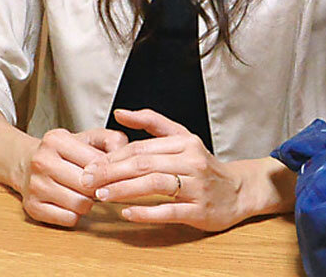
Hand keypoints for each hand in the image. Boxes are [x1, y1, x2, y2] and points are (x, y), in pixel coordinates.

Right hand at [21, 127, 127, 226]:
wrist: (26, 162)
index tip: (112, 173)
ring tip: (86, 194)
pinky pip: (68, 219)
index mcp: (56, 140)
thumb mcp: (87, 137)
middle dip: (99, 188)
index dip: (109, 170)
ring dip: (88, 203)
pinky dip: (75, 214)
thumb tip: (126, 155)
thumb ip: (111, 140)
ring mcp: (35, 185)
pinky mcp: (32, 207)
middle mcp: (42, 161)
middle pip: (88, 186)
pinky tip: (73, 203)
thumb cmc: (65, 152)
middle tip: (101, 186)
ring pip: (79, 204)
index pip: (95, 161)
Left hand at [80, 108, 252, 231]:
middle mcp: (191, 160)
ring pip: (155, 184)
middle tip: (88, 180)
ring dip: (124, 189)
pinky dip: (146, 212)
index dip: (114, 157)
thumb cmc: (202, 165)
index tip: (91, 165)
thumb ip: (152, 122)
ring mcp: (197, 186)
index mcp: (184, 142)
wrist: (237, 191)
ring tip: (101, 195)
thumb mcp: (181, 137)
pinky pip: (169, 210)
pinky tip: (127, 213)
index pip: (142, 147)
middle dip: (112, 172)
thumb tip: (119, 113)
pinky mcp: (200, 210)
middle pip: (145, 163)